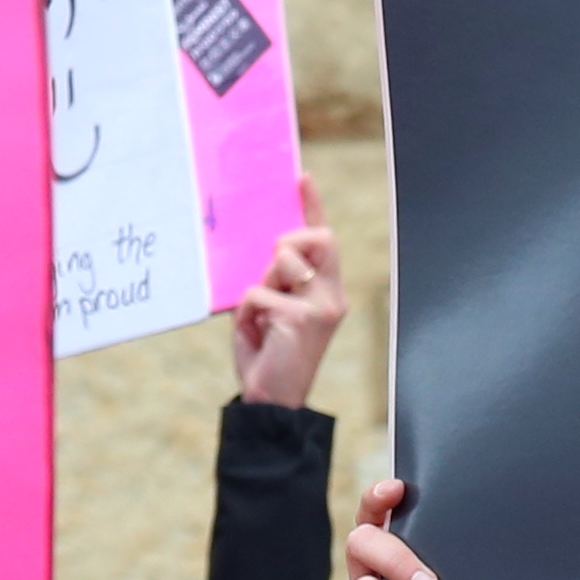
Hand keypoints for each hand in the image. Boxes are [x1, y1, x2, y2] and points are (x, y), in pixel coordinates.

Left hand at [231, 211, 344, 409]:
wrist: (270, 401)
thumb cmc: (267, 356)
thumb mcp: (270, 311)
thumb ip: (274, 282)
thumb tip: (264, 254)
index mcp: (325, 292)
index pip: (324, 241)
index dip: (313, 207)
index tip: (302, 178)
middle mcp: (332, 296)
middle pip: (318, 238)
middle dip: (289, 242)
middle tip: (272, 270)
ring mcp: (322, 306)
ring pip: (284, 260)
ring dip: (262, 284)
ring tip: (261, 316)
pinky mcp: (304, 318)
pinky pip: (259, 292)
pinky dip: (247, 312)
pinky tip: (255, 334)